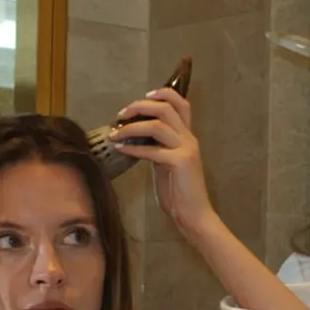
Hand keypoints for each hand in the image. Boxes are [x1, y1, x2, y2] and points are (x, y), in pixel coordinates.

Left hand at [108, 88, 214, 234]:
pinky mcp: (180, 163)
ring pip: (157, 125)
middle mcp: (189, 139)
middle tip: (121, 114)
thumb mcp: (167, 164)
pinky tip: (121, 148)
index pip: (181, 103)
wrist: (194, 215)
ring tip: (115, 133)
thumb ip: (158, 148)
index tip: (143, 97)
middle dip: (140, 106)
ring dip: (131, 127)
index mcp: (188, 137)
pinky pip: (152, 150)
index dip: (162, 94)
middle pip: (166, 108)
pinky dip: (133, 147)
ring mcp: (186, 150)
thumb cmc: (179, 193)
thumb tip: (135, 137)